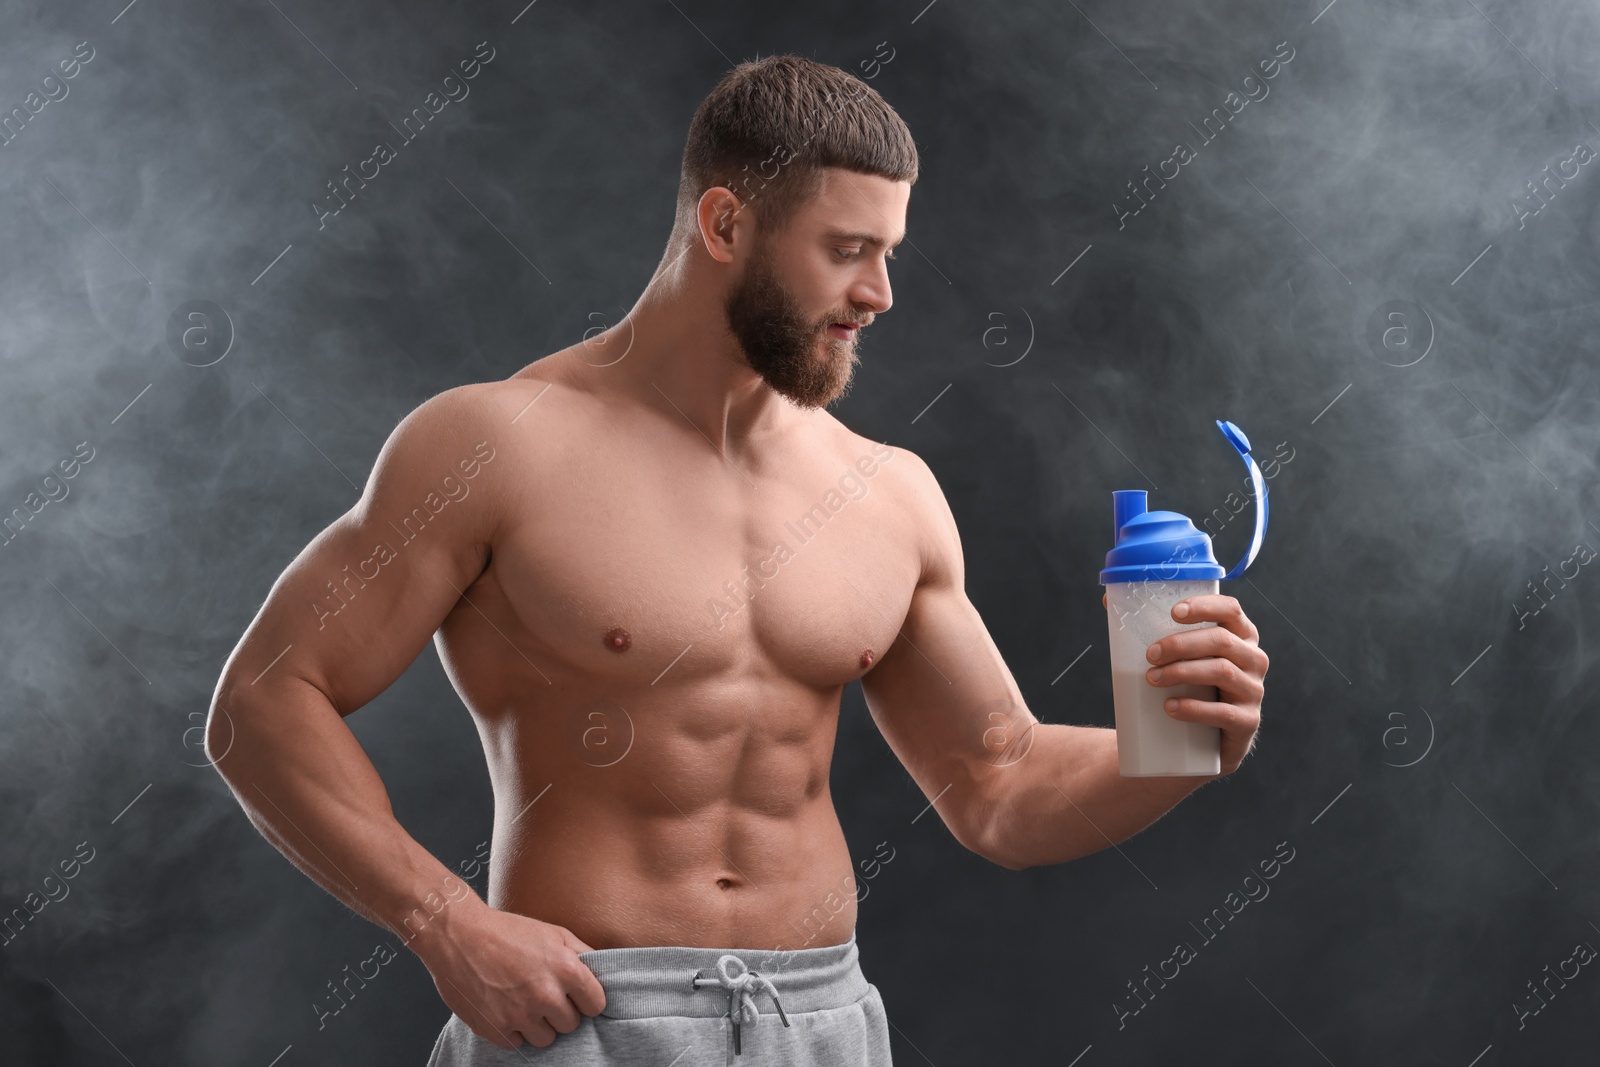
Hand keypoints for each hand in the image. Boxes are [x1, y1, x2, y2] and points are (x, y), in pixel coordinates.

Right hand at [416, 902, 606, 1049]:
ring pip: (546, 1039)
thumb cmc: (507, 931)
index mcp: (567, 969)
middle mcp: (546, 995)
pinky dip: (513, 1030)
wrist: (458, 935)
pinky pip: (518, 1043)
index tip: (576, 996)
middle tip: (544, 994)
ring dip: (538, 1025)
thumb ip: (583, 955)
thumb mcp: (554, 932)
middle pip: (571, 1025)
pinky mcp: (496, 1029)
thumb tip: (602, 974)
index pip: (596, 1005)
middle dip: (561, 1012)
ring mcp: (520, 1015)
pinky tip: (505, 1007)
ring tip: (524, 1002)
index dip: (586, 1000)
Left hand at [1140, 594, 1266, 774]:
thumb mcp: (1176, 657)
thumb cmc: (1187, 686)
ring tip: (1151, 678)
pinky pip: (1225, 713)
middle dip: (1181, 643)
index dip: (1205, 606)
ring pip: (1223, 672)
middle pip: (1221, 641)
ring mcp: (1253, 691)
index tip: (1173, 612)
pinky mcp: (1247, 722)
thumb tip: (1107, 601)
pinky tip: (1170, 707)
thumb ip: (1150, 629)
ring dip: (1182, 672)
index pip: (1231, 610)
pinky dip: (1194, 708)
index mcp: (1239, 636)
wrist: (1196, 742)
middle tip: (1149, 654)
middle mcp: (1253, 659)